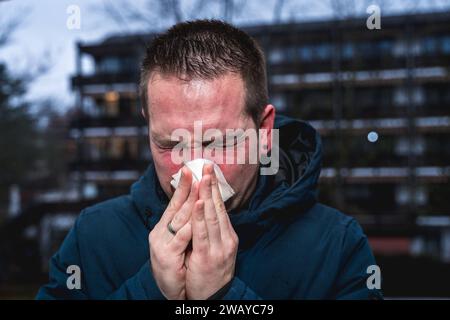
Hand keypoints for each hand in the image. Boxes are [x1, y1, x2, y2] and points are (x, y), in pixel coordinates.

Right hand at [149, 167, 197, 299]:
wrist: (171, 291)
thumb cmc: (178, 265)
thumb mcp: (181, 242)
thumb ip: (186, 224)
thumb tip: (197, 204)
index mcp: (165, 227)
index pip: (176, 202)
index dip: (183, 185)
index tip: (191, 168)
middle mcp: (161, 232)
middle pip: (177, 206)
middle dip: (188, 186)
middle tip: (197, 169)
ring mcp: (162, 244)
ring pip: (179, 219)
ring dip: (190, 201)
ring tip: (198, 184)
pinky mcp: (167, 257)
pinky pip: (180, 239)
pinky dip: (187, 227)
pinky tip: (195, 215)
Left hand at [185, 164, 238, 299]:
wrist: (216, 297)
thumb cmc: (213, 272)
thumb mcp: (219, 249)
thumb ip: (215, 231)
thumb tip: (209, 211)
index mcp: (228, 236)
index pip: (221, 207)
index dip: (215, 189)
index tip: (210, 172)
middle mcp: (227, 239)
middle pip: (218, 208)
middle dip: (212, 186)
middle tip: (207, 166)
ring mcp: (219, 248)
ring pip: (212, 217)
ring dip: (207, 195)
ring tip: (203, 178)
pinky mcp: (209, 256)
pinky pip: (203, 233)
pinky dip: (200, 216)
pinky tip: (197, 202)